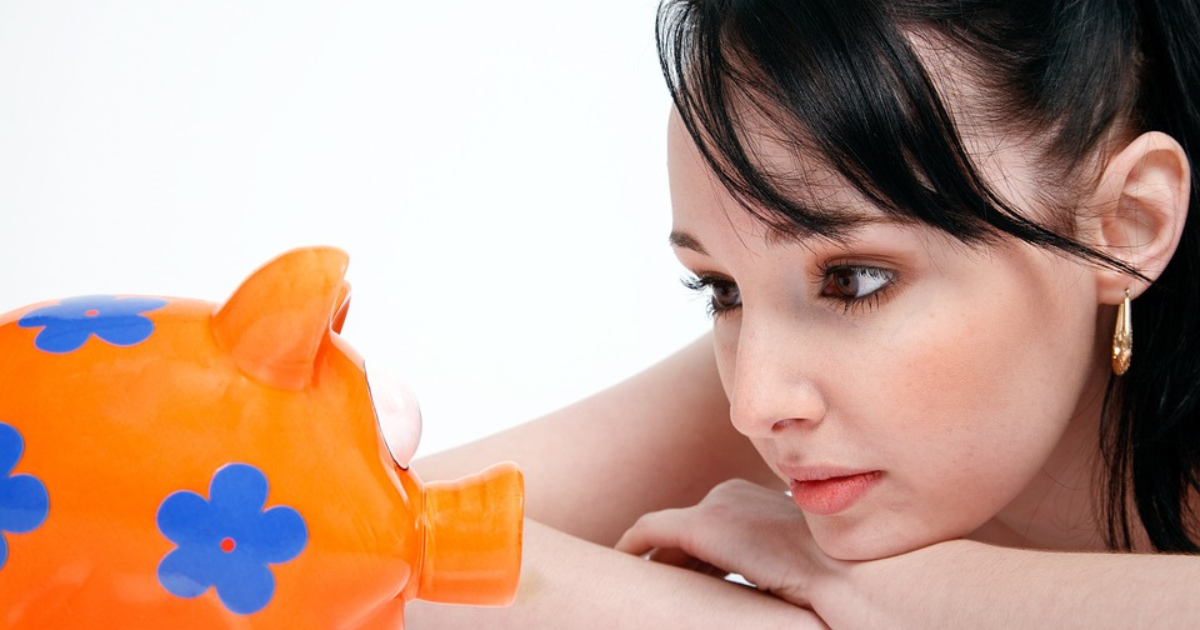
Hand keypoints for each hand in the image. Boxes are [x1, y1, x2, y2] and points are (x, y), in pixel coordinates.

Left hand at [614, 479, 841, 608]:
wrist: (842, 573)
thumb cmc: (831, 573)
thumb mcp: (797, 557)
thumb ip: (770, 560)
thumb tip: (763, 580)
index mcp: (754, 496)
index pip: (712, 526)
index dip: (695, 557)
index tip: (690, 581)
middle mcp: (730, 492)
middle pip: (686, 531)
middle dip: (673, 561)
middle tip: (660, 588)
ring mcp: (714, 506)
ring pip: (666, 536)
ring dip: (654, 561)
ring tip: (641, 585)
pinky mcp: (700, 526)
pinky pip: (647, 534)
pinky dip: (630, 548)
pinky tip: (619, 565)